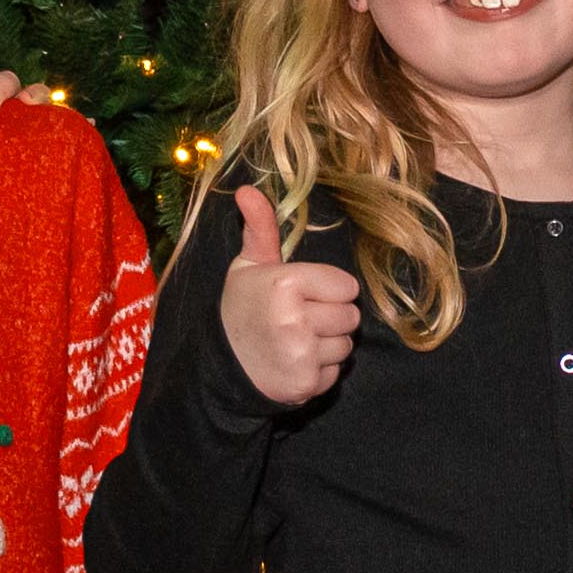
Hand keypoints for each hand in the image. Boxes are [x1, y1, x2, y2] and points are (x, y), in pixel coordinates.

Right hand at [217, 187, 362, 406]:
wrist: (221, 367)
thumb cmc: (241, 310)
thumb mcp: (248, 267)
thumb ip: (260, 229)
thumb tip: (247, 190)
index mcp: (285, 283)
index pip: (346, 286)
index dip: (327, 290)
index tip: (302, 296)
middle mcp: (295, 319)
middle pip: (351, 316)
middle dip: (331, 317)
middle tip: (300, 320)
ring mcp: (302, 354)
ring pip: (346, 345)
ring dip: (328, 345)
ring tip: (297, 341)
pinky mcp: (306, 383)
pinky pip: (337, 372)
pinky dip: (321, 369)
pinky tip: (295, 362)